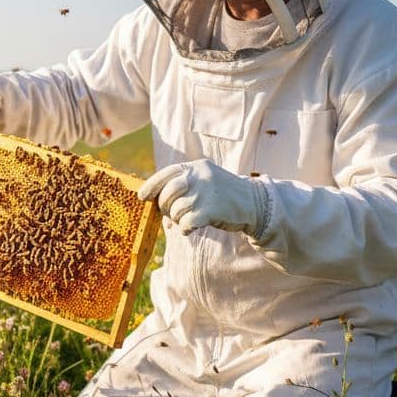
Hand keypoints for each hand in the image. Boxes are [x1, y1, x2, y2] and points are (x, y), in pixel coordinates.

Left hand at [138, 159, 260, 234]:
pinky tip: (190, 229)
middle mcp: (199, 177)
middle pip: (167, 194)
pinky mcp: (210, 210)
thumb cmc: (224, 196)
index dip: (151, 185)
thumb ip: (183, 189)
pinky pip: (185, 223)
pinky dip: (184, 229)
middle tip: (171, 214)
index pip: (167, 173)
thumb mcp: (205, 183)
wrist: (254, 204)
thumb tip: (157, 207)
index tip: (142, 196)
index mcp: (196, 167)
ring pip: (176, 210)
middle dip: (164, 207)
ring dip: (177, 220)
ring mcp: (205, 193)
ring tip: (187, 220)